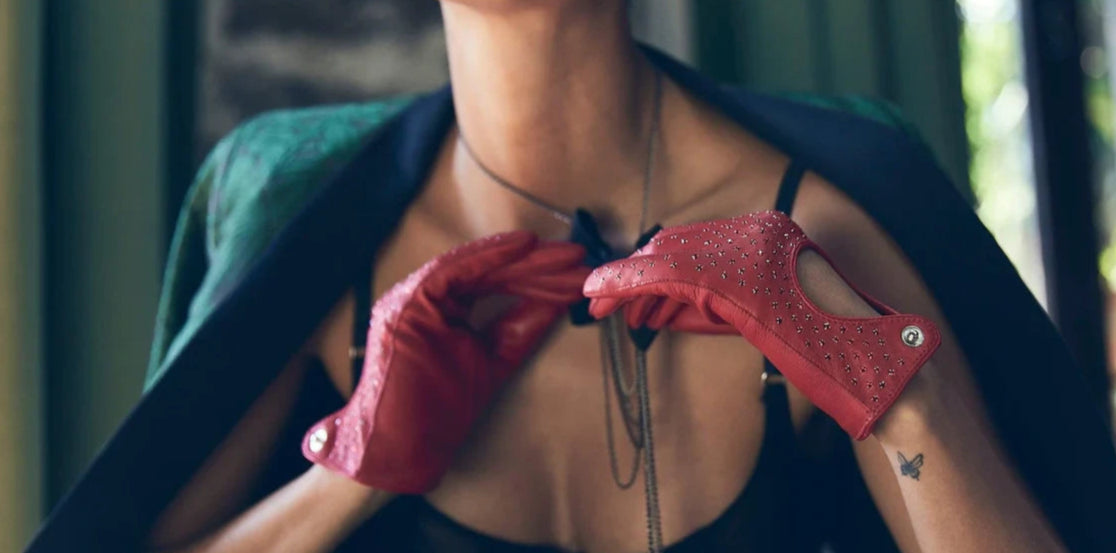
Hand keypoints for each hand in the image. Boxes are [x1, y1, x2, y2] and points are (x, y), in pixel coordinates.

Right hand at [303, 231, 589, 491]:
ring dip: (526, 260)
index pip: (493, 282)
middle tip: (581, 260)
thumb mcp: (493, 359)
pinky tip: (526, 247)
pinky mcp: (408, 304)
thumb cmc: (439, 412)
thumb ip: (521, 328)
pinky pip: (454, 269)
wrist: (403, 448)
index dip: (536, 275)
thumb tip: (559, 302)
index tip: (574, 272)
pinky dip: (491, 255)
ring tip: (567, 256)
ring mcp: (412, 298)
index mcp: (439, 308)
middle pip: (489, 272)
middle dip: (539, 266)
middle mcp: (423, 298)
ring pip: (477, 267)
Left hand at [583, 211, 940, 439]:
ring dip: (623, 283)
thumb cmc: (823, 351)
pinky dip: (628, 287)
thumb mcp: (761, 315)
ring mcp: (747, 250)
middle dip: (633, 275)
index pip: (691, 243)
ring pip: (663, 258)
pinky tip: (603, 299)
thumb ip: (717, 301)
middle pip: (673, 246)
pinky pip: (667, 277)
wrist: (867, 366)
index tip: (627, 288)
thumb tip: (661, 304)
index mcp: (767, 231)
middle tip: (600, 300)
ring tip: (596, 305)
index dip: (651, 266)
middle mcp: (756, 230)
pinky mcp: (736, 277)